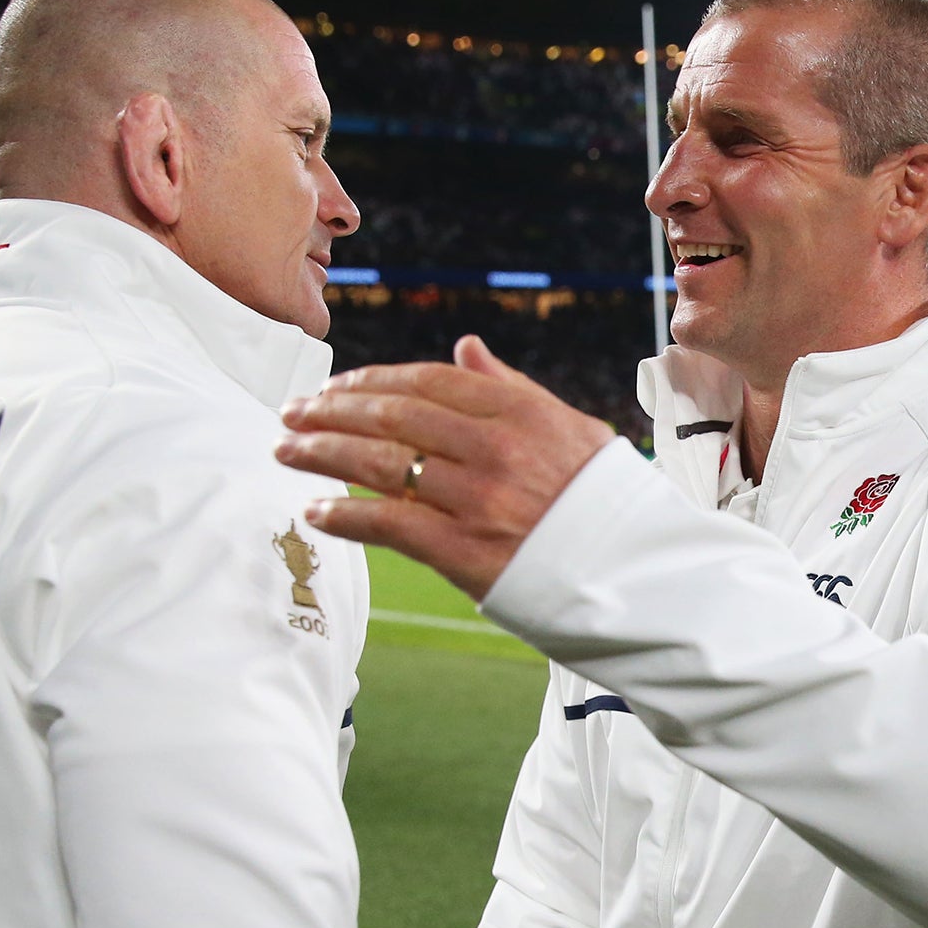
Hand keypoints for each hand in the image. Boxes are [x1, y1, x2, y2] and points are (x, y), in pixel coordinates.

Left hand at [274, 335, 616, 599]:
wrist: (641, 579)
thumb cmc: (605, 505)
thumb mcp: (571, 430)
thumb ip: (510, 388)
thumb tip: (464, 349)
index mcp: (521, 411)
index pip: (426, 382)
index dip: (369, 381)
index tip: (333, 387)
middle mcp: (496, 448)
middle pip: (392, 416)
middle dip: (329, 411)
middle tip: (290, 413)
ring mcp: (479, 500)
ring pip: (379, 464)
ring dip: (321, 454)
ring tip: (285, 451)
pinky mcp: (466, 552)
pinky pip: (387, 524)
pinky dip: (343, 515)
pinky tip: (315, 510)